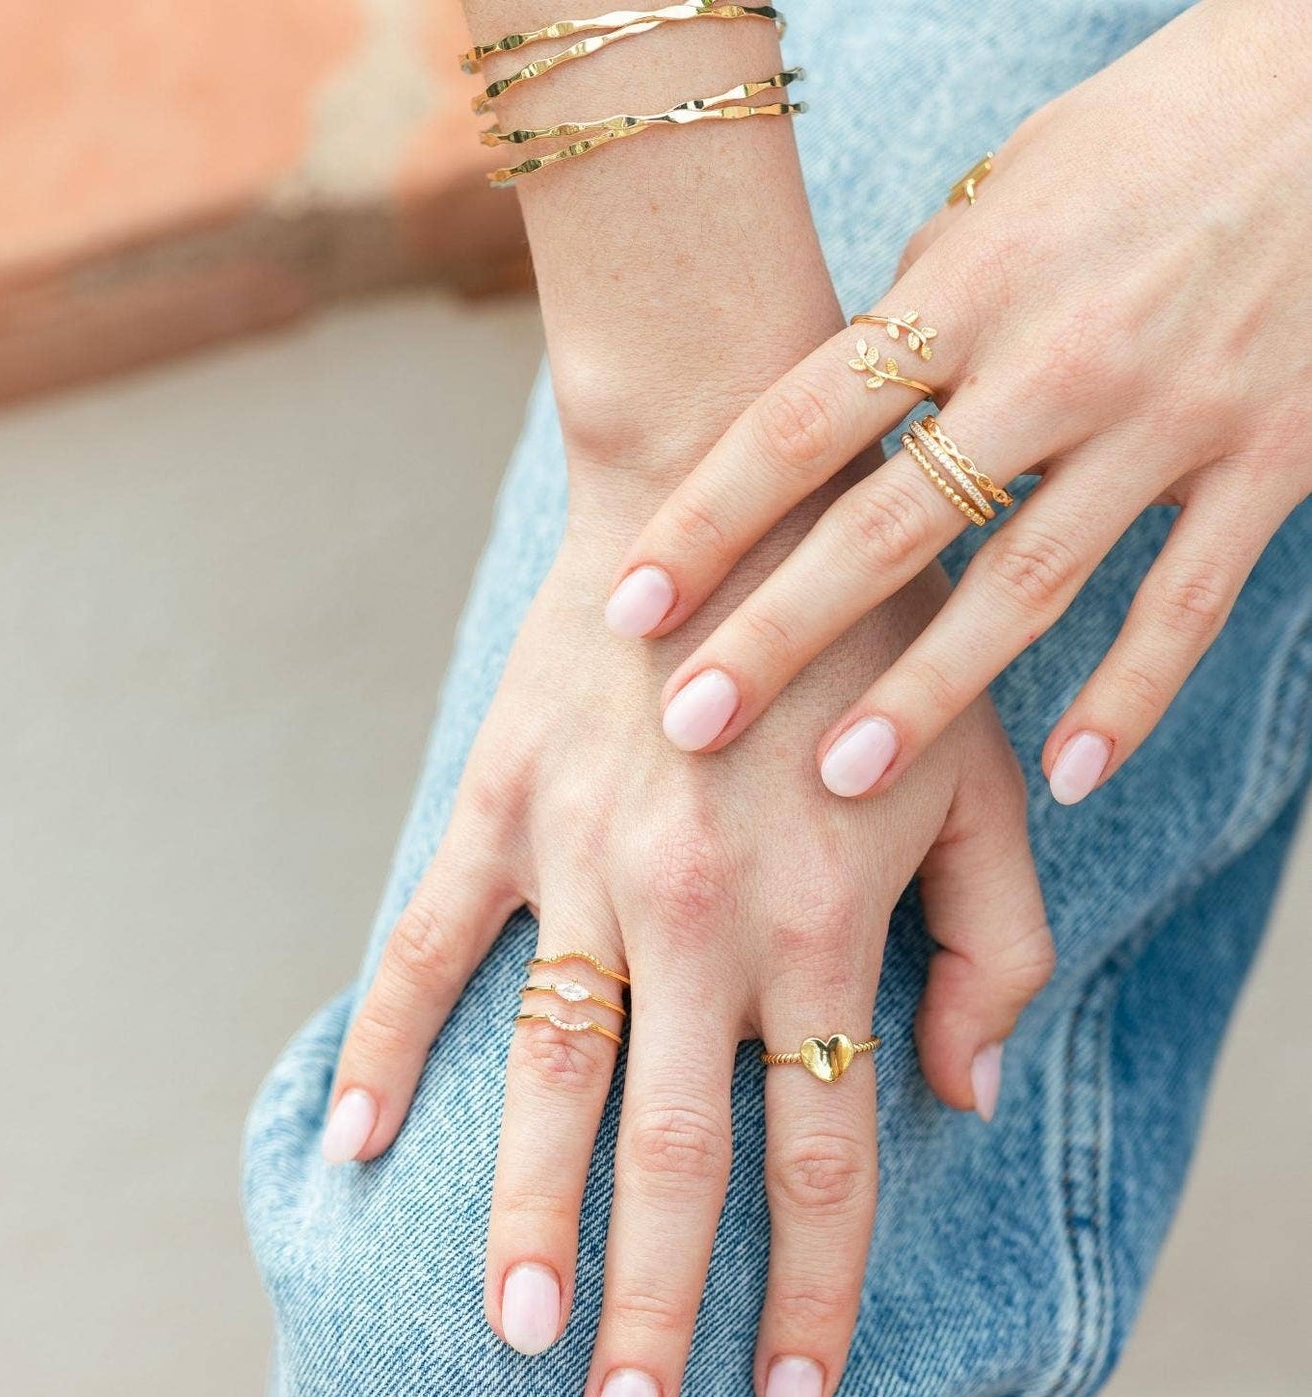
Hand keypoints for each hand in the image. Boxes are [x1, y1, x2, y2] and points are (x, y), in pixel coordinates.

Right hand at [321, 475, 1051, 1396]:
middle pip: (669, 1152)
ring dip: (522, 1214)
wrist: (739, 486)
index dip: (807, 1291)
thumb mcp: (980, 787)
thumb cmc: (878, 641)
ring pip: (545, 1073)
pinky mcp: (503, 807)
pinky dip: (384, 1040)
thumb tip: (953, 1096)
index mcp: (824, 921)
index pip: (821, 1155)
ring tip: (508, 1328)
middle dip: (648, 1305)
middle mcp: (698, 914)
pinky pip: (429, 942)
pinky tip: (357, 1141)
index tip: (784, 1394)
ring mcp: (584, 862)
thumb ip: (986, 950)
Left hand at [602, 0, 1311, 804]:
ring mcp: (1166, 416)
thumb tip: (839, 402)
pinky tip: (1068, 776)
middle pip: (886, 526)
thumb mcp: (1000, 193)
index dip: (705, 523)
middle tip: (690, 724)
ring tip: (840, 779)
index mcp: (967, 285)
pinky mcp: (1272, 460)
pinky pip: (1189, 603)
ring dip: (928, 695)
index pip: (800, 424)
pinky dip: (1130, 696)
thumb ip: (917, 308)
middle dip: (777, 635)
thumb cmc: (1144, 135)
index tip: (630, 608)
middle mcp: (1054, 359)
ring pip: (1026, 584)